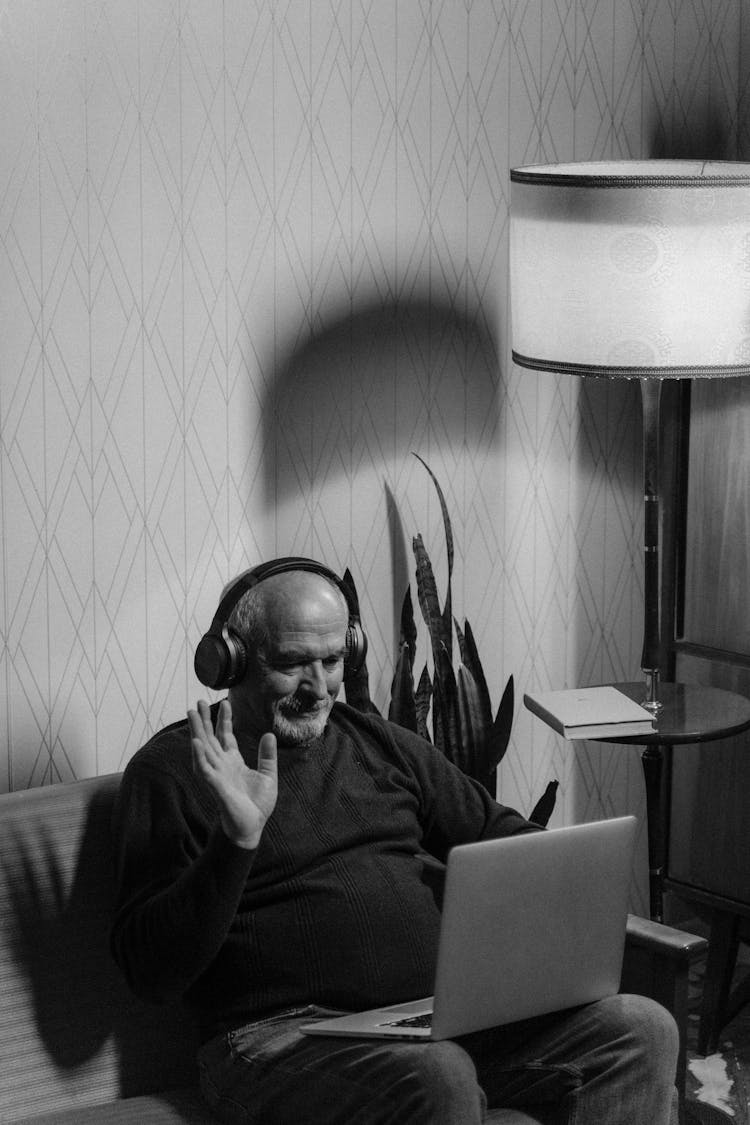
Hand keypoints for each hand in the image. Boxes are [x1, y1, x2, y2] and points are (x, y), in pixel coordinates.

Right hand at [188, 699, 277, 849]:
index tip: (225, 703)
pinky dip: (199, 756)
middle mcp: (222, 765)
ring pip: (203, 749)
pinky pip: (204, 769)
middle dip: (204, 720)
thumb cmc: (257, 805)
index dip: (224, 720)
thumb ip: (267, 755)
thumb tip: (269, 734)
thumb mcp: (268, 775)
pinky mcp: (215, 786)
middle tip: (198, 702)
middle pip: (210, 738)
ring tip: (192, 715)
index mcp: (233, 762)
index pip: (226, 736)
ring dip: (197, 732)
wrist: (252, 827)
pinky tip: (195, 742)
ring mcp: (217, 774)